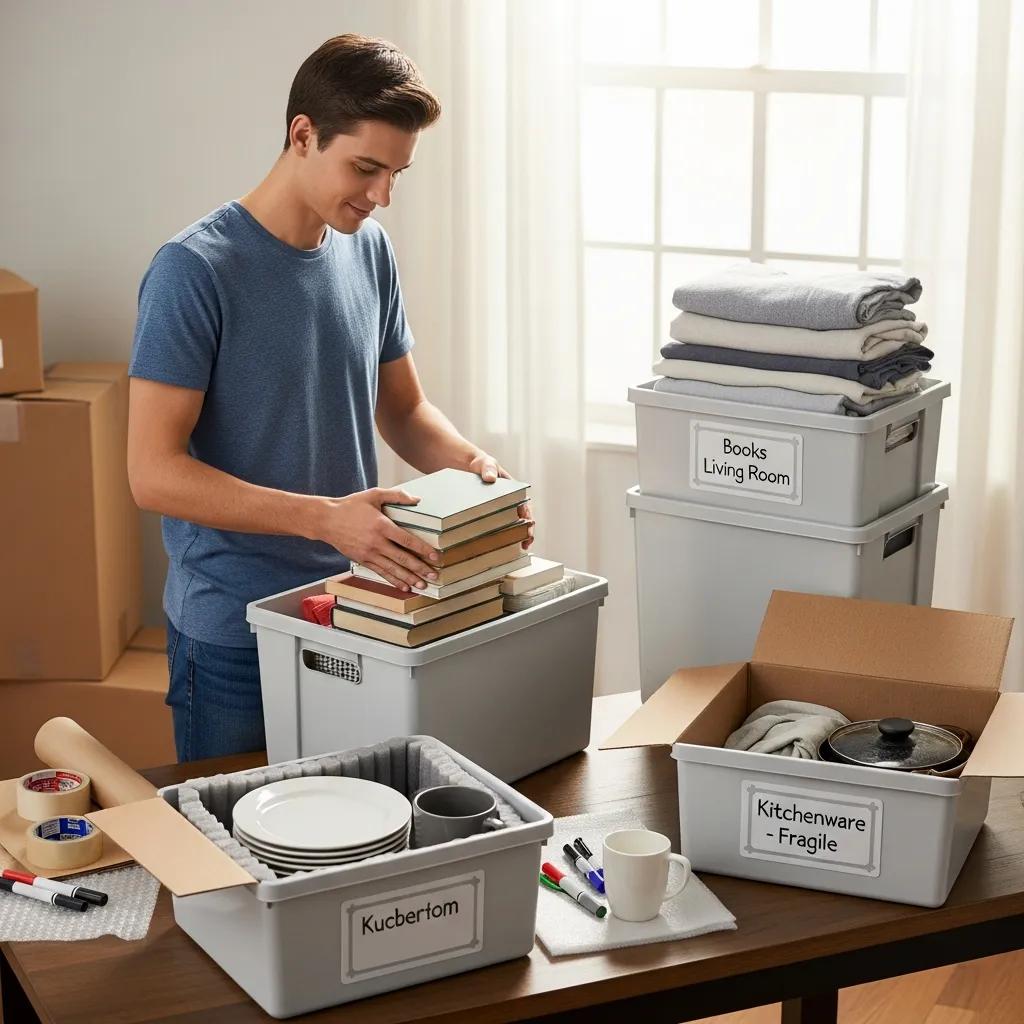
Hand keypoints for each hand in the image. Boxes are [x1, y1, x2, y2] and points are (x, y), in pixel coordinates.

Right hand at [319, 488, 441, 591]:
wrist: (326, 520)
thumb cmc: (351, 506)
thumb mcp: (373, 495)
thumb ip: (396, 496)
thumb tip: (417, 499)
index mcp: (381, 525)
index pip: (407, 540)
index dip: (422, 549)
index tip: (435, 556)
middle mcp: (376, 542)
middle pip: (402, 558)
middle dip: (420, 568)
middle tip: (434, 576)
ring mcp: (368, 553)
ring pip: (392, 569)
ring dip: (409, 578)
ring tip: (423, 586)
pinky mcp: (362, 560)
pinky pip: (381, 573)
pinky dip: (393, 580)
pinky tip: (404, 586)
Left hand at [466, 453, 534, 550]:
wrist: (463, 465)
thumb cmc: (480, 463)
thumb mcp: (484, 462)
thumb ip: (488, 467)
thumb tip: (490, 478)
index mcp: (513, 492)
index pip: (525, 509)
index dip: (529, 521)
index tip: (528, 531)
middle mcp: (507, 503)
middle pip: (519, 521)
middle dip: (523, 534)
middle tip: (523, 545)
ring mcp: (495, 510)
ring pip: (506, 526)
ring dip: (510, 538)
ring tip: (509, 550)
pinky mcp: (482, 514)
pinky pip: (489, 527)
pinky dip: (492, 537)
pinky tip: (488, 546)